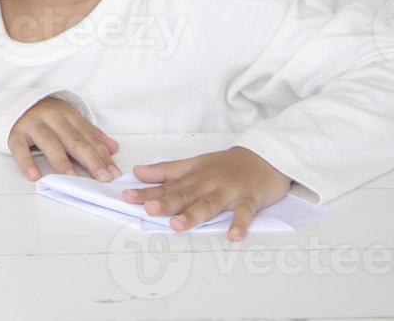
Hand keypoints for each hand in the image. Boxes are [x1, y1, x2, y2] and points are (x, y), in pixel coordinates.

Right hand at [8, 96, 120, 182]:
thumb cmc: (46, 115)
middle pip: (74, 140)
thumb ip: (91, 135)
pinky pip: (20, 148)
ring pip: (50, 143)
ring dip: (62, 161)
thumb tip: (113, 148)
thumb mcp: (70, 120)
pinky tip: (34, 175)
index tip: (114, 173)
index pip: (89, 137)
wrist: (15, 101)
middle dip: (90, 159)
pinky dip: (26, 162)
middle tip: (103, 177)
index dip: (102, 156)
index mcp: (68, 115)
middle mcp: (52, 118)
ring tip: (72, 177)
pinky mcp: (15, 133)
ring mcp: (33, 125)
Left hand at [121, 146, 291, 239]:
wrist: (265, 157)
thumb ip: (166, 170)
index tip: (127, 197)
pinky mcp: (249, 199)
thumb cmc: (226, 165)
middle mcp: (208, 182)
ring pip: (209, 204)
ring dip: (194, 214)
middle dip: (166, 202)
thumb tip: (138, 172)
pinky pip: (244, 212)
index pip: (167, 184)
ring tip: (178, 225)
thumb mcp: (195, 163)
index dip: (147, 191)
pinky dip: (240, 223)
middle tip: (149, 208)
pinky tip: (233, 235)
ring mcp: (229, 191)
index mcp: (194, 175)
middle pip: (185, 194)